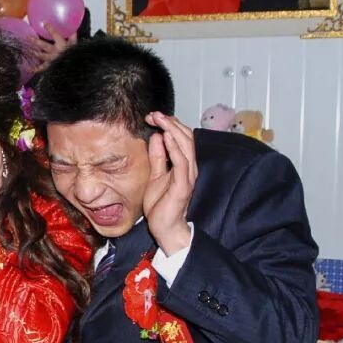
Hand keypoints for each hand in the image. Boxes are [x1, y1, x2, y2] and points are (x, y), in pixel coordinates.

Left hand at [26, 21, 75, 73]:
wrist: (74, 66)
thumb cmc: (75, 54)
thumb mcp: (75, 44)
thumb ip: (72, 35)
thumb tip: (72, 26)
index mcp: (62, 45)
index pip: (55, 35)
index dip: (50, 28)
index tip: (44, 23)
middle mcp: (55, 52)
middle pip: (44, 45)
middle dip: (35, 41)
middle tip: (28, 37)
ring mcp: (52, 59)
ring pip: (41, 56)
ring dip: (33, 52)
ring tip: (27, 50)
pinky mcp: (50, 66)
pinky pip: (41, 68)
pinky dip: (34, 69)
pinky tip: (28, 68)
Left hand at [142, 112, 196, 254]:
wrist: (165, 228)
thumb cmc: (161, 204)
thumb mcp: (155, 175)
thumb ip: (157, 157)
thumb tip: (156, 136)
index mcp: (183, 164)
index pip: (181, 138)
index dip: (169, 124)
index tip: (152, 116)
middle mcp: (189, 167)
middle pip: (186, 137)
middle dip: (170, 123)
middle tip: (154, 114)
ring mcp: (188, 175)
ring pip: (186, 146)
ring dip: (172, 129)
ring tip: (160, 118)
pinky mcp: (183, 184)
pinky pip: (181, 162)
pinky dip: (174, 147)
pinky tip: (165, 136)